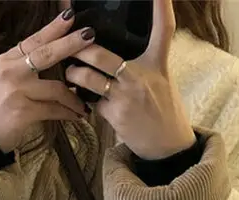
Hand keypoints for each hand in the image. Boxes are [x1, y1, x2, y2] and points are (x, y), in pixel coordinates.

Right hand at [0, 11, 95, 153]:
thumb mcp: (7, 80)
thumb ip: (25, 67)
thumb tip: (53, 53)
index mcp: (8, 60)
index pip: (34, 40)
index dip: (53, 28)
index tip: (70, 16)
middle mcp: (11, 71)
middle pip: (46, 54)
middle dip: (70, 44)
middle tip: (90, 35)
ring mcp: (17, 91)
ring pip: (56, 88)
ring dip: (74, 98)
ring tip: (84, 105)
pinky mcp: (23, 111)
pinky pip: (54, 110)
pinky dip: (68, 114)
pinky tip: (77, 116)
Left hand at [64, 0, 195, 160]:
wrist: (168, 147)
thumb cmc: (163, 111)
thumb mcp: (161, 80)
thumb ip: (144, 63)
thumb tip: (120, 50)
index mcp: (157, 63)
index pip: (164, 28)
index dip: (161, 5)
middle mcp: (141, 76)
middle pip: (101, 53)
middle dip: (79, 47)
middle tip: (70, 42)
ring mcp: (126, 96)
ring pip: (88, 77)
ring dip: (73, 73)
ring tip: (70, 72)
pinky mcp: (115, 115)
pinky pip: (90, 101)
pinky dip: (81, 98)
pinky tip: (78, 97)